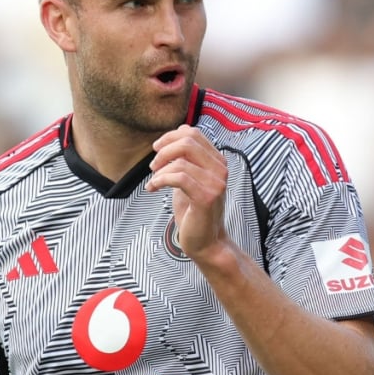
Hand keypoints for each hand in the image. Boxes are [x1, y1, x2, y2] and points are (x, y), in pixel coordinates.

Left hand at [145, 125, 228, 260]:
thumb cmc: (195, 210)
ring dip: (160, 171)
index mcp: (217, 161)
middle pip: (188, 142)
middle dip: (164, 151)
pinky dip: (160, 180)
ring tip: (154, 182)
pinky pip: (178, 178)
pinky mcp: (206, 197)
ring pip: (181, 161)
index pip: (194, 133)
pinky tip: (153, 188)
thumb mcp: (189, 177)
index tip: (157, 149)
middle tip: (153, 165)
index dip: (171, 136)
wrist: (206, 241)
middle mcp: (220, 169)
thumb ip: (186, 158)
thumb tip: (176, 134)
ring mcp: (216, 183)